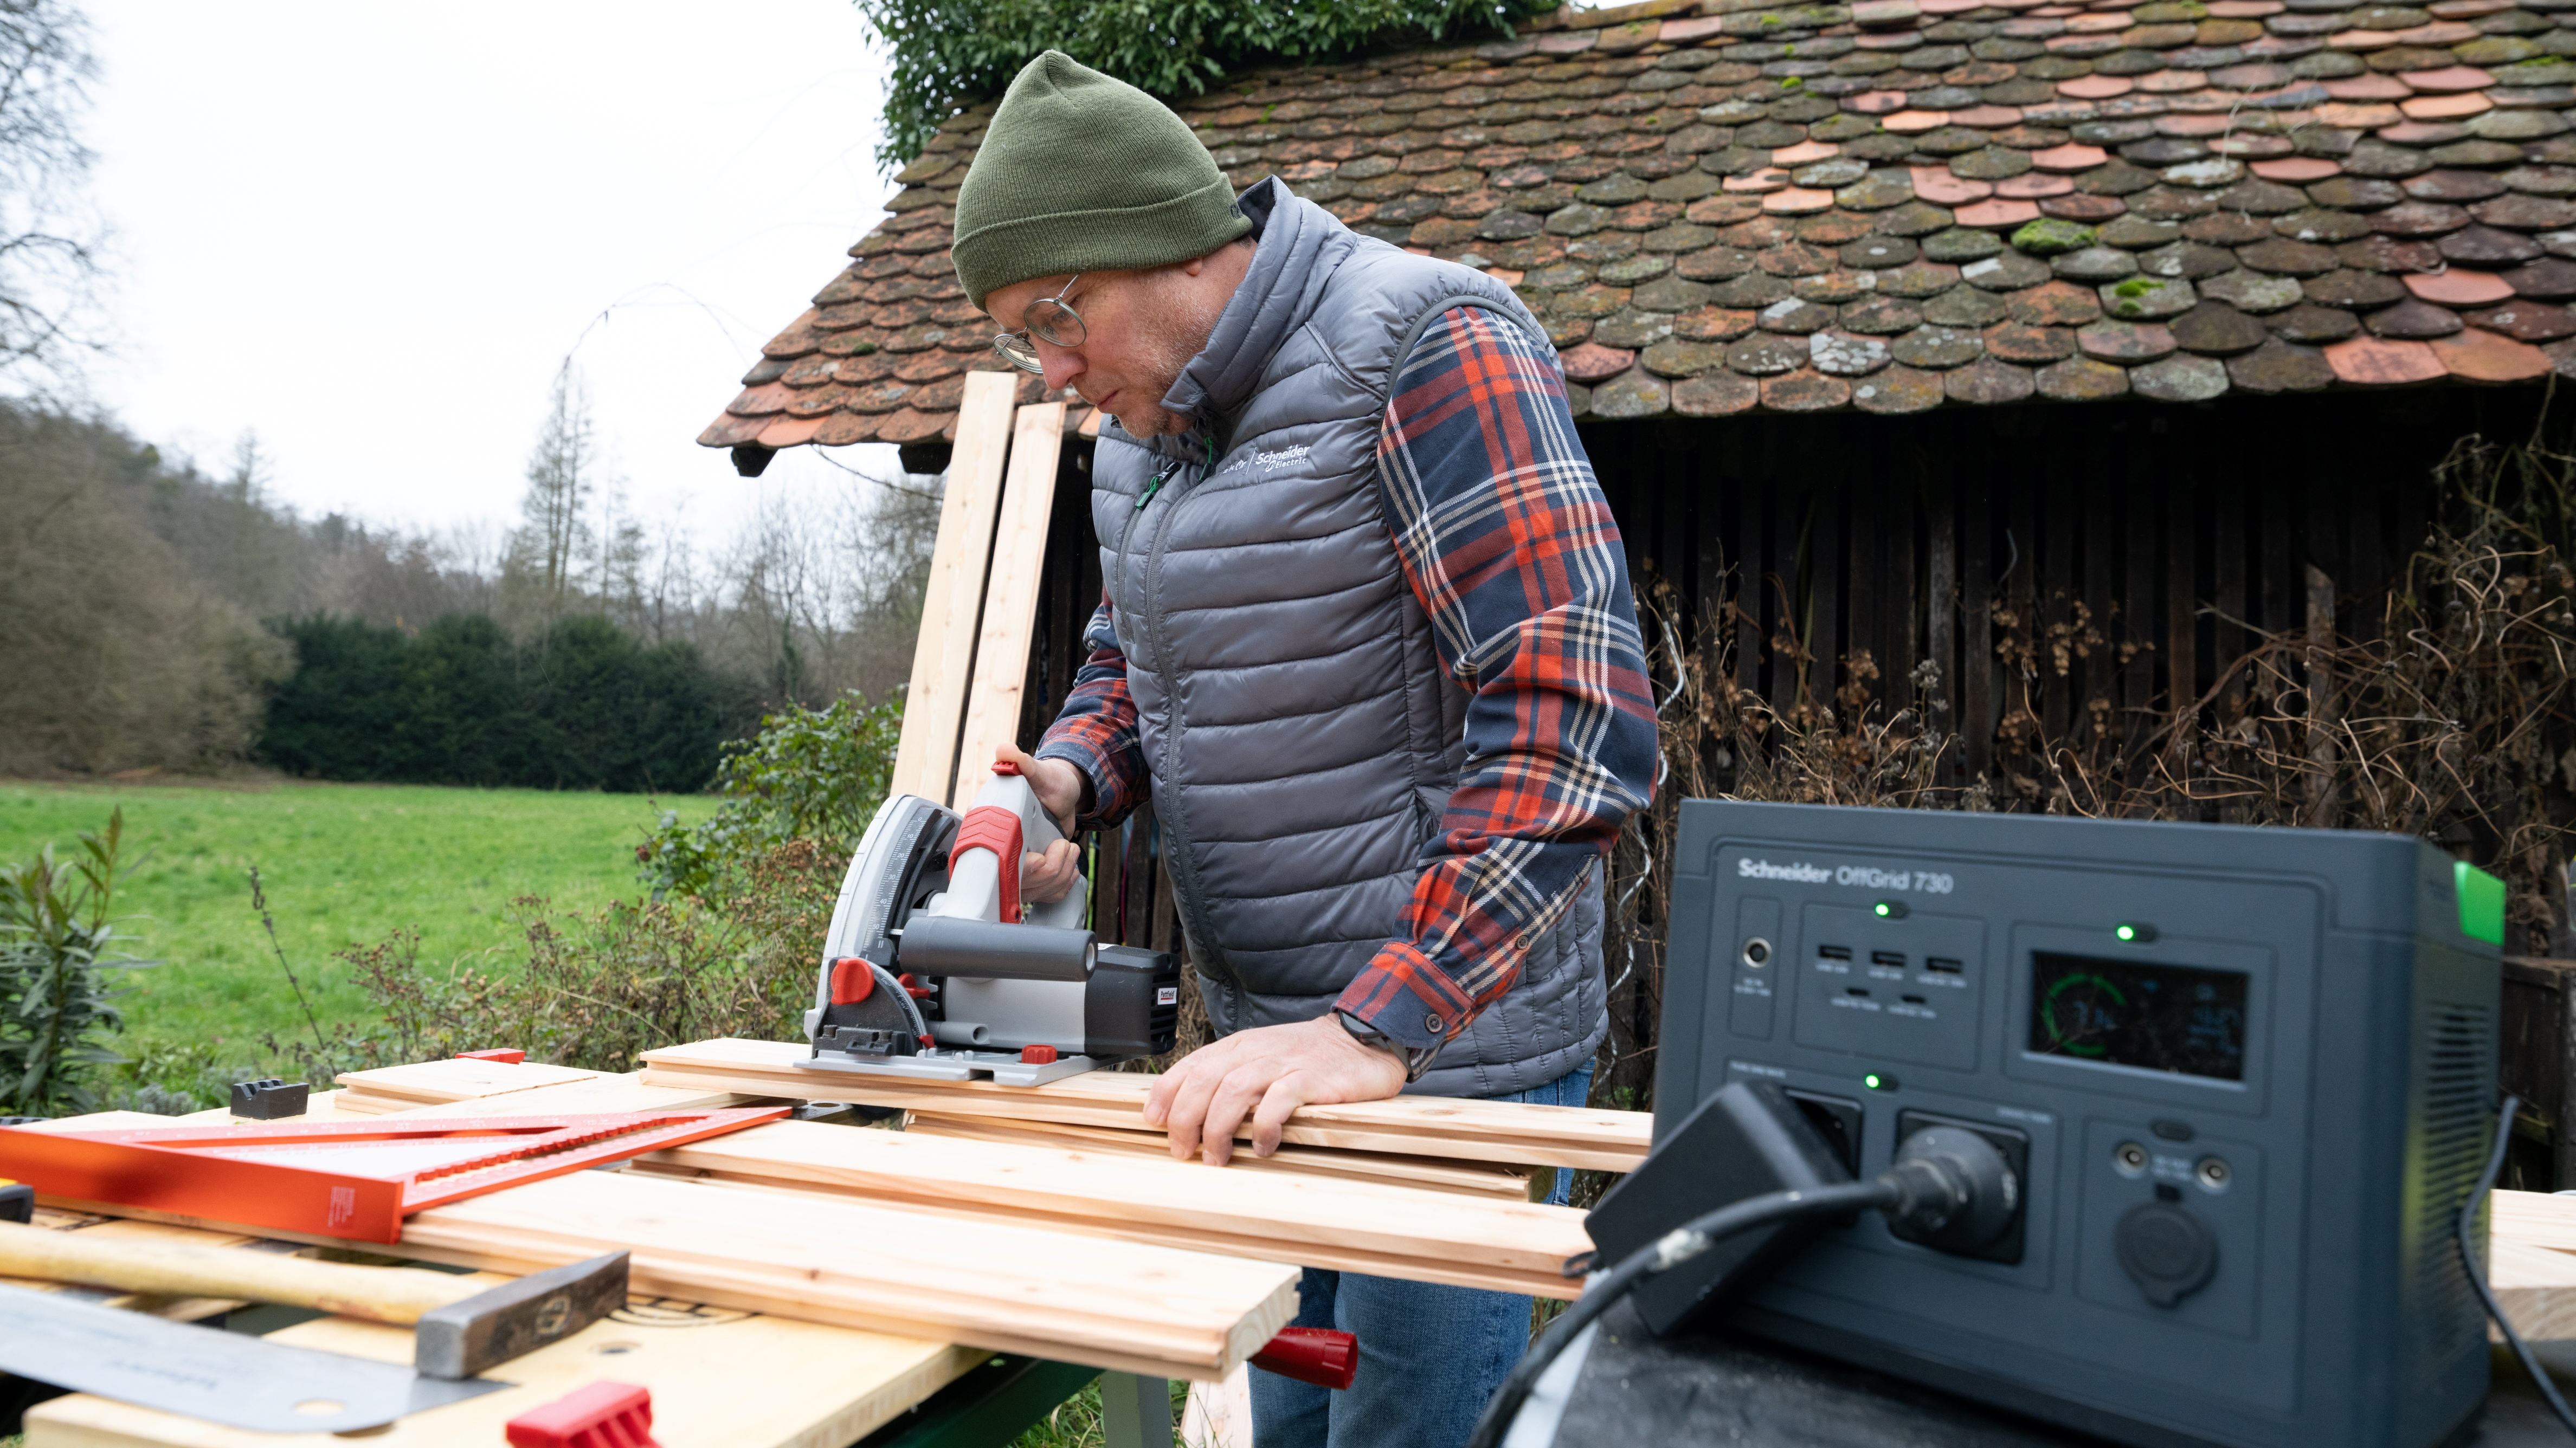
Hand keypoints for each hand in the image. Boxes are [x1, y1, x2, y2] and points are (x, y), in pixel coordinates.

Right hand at [1001, 743, 1084, 904]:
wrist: (1061, 793)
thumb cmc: (1046, 782)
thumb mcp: (1037, 771)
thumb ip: (1021, 763)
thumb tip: (1005, 751)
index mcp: (991, 829)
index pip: (994, 863)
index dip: (1021, 866)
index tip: (1039, 857)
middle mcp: (998, 852)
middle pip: (1020, 885)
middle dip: (1051, 869)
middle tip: (1063, 846)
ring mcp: (1015, 868)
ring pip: (1036, 893)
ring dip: (1061, 873)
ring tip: (1068, 850)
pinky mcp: (1032, 879)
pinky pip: (1046, 896)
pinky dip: (1063, 883)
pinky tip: (1067, 865)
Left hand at [1142, 1015, 1406, 1165]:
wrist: (1359, 1040)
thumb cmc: (1306, 1057)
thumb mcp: (1260, 1058)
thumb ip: (1230, 1077)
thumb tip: (1193, 1111)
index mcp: (1237, 1047)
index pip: (1190, 1066)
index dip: (1166, 1093)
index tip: (1154, 1121)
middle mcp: (1253, 1052)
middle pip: (1204, 1081)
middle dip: (1186, 1119)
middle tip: (1184, 1151)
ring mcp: (1281, 1063)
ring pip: (1233, 1091)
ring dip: (1218, 1128)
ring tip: (1217, 1157)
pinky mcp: (1309, 1078)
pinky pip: (1278, 1102)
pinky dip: (1265, 1127)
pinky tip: (1264, 1147)